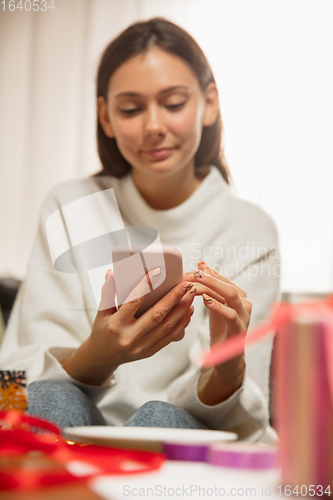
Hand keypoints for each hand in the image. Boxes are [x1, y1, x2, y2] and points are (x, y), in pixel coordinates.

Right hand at [62, 268, 195, 384]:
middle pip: (156, 315)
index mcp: (116, 325)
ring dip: (181, 309)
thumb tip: (112, 272)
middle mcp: (129, 337)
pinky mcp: (150, 352)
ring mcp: (141, 347)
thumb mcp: (101, 311)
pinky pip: (170, 337)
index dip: (145, 285)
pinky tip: (188, 311)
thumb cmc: (103, 330)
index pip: (133, 301)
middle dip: (173, 298)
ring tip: (191, 295)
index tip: (157, 272)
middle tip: (185, 284)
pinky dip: (181, 323)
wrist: (102, 357)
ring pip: (166, 327)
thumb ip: (108, 291)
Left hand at [184, 262, 251, 403]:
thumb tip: (201, 264)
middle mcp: (244, 303)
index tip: (189, 271)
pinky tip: (206, 301)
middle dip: (209, 278)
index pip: (222, 279)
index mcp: (239, 295)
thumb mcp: (214, 304)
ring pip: (231, 295)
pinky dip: (218, 306)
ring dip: (212, 288)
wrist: (228, 358)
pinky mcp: (239, 329)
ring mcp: (244, 316)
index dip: (206, 274)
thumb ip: (210, 285)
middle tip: (192, 274)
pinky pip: (230, 314)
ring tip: (196, 285)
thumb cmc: (221, 329)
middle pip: (227, 284)